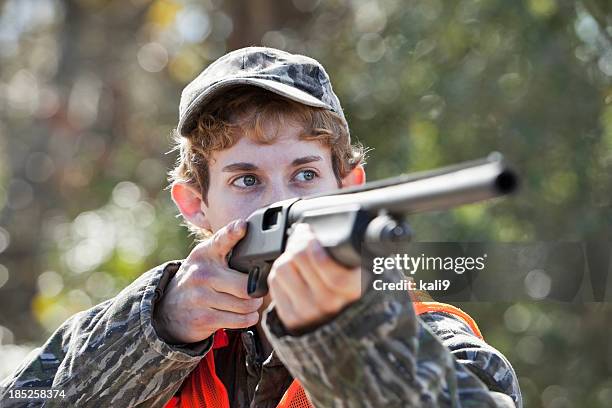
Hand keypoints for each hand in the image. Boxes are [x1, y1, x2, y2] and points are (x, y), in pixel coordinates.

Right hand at [153, 219, 262, 343]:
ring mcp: (201, 297)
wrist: (168, 307)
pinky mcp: (203, 318)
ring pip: (244, 305)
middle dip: (257, 291)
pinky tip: (245, 315)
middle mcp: (202, 273)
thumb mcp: (206, 258)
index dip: (234, 232)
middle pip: (245, 285)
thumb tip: (255, 238)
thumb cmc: (198, 279)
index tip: (243, 226)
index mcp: (205, 254)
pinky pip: (238, 320)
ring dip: (254, 307)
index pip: (221, 240)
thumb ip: (227, 246)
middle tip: (258, 291)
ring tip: (251, 304)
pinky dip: (248, 319)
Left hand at [267, 223, 361, 331]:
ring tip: (298, 263)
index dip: (311, 243)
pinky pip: (274, 282)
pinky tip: (293, 277)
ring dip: (287, 260)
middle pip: (299, 257)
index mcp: (352, 287)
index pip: (323, 261)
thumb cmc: (343, 282)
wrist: (334, 320)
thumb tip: (309, 227)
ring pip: (282, 267)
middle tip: (303, 242)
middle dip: (298, 244)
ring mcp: (310, 312)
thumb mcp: (353, 264)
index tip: (310, 234)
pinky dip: (279, 275)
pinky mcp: (292, 318)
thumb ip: (340, 246)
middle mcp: (331, 302)